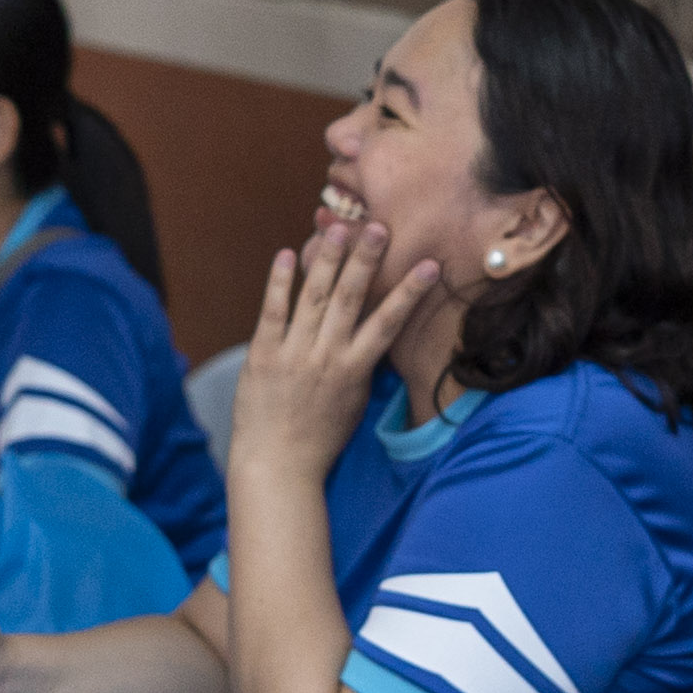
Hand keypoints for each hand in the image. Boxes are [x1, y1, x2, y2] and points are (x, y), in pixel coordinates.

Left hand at [226, 221, 435, 485]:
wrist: (277, 465)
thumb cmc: (320, 438)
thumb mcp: (354, 402)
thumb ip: (362, 366)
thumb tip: (373, 335)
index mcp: (354, 369)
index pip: (388, 323)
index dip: (409, 291)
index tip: (429, 264)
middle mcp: (327, 356)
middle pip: (350, 298)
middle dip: (366, 260)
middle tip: (379, 227)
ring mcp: (294, 353)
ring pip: (314, 296)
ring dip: (328, 259)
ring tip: (339, 228)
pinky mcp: (263, 354)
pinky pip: (272, 311)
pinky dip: (280, 282)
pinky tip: (288, 254)